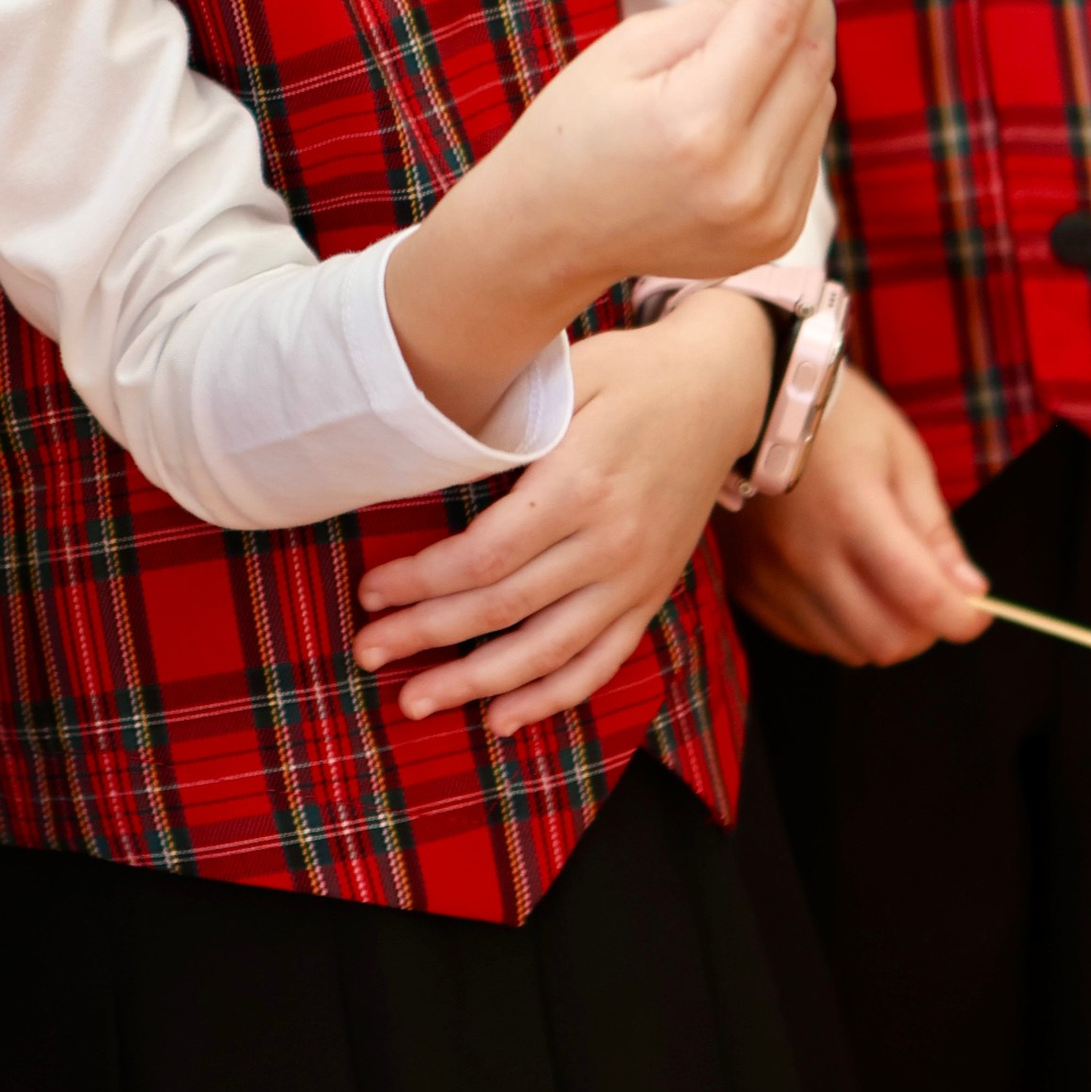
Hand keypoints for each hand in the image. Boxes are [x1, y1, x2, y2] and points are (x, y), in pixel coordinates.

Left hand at [351, 292, 770, 731]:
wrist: (722, 389)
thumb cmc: (630, 373)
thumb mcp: (566, 375)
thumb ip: (504, 421)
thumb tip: (426, 458)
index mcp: (579, 486)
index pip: (485, 556)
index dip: (422, 582)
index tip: (370, 591)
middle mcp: (610, 543)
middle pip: (504, 608)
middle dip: (428, 636)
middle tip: (368, 653)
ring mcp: (636, 577)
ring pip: (549, 651)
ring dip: (478, 684)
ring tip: (416, 702)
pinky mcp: (653, 594)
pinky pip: (602, 661)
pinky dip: (553, 696)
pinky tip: (503, 718)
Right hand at [384, 0, 856, 422]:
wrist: (550, 233)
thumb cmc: (577, 125)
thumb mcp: (630, 48)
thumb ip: (720, 5)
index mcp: (696, 122)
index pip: (775, 19)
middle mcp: (743, 176)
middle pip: (810, 55)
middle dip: (802, 0)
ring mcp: (766, 214)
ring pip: (821, 96)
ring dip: (794, 57)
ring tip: (723, 64)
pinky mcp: (778, 233)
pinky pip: (811, 140)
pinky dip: (789, 108)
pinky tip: (734, 116)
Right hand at [720, 364, 990, 664]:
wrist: (746, 398)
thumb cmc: (837, 418)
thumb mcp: (901, 456)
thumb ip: (934, 530)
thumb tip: (970, 592)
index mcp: (853, 513)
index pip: (921, 598)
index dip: (963, 619)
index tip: (977, 613)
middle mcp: (807, 555)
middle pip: (886, 641)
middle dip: (924, 630)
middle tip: (930, 596)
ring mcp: (771, 575)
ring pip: (848, 650)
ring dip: (880, 631)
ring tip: (883, 587)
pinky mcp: (747, 586)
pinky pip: (807, 639)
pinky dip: (837, 628)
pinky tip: (841, 587)